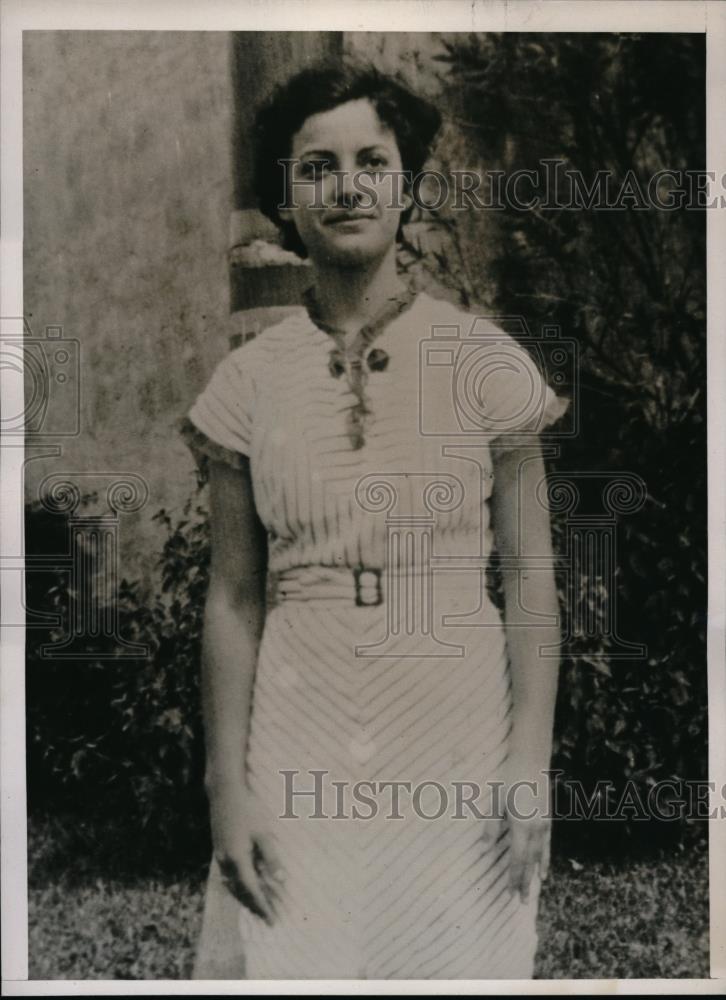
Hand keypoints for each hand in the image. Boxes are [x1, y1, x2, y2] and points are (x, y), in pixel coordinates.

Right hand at [208, 779, 283, 924]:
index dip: (263, 906)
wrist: (224, 792)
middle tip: (269, 919)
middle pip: (240, 892)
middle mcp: (226, 862)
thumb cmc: (247, 809)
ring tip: (259, 908)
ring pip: (233, 885)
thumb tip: (281, 880)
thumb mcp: (263, 833)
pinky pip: (229, 876)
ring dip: (246, 898)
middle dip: (255, 907)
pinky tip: (244, 887)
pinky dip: (238, 887)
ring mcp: (220, 856)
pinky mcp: (219, 850)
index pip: (252, 890)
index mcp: (237, 859)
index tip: (273, 920)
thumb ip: (271, 857)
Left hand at [482, 765, 551, 903]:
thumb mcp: (496, 800)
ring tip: (532, 892)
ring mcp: (544, 824)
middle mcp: (536, 829)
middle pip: (529, 862)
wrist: (532, 760)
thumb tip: (483, 849)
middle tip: (520, 902)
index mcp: (521, 825)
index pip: (517, 859)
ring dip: (534, 875)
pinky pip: (547, 846)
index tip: (509, 893)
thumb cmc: (510, 778)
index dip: (513, 877)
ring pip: (540, 856)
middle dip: (524, 882)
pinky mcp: (548, 819)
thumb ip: (490, 826)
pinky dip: (545, 860)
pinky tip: (544, 870)